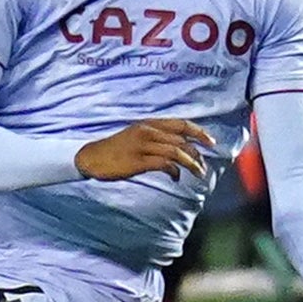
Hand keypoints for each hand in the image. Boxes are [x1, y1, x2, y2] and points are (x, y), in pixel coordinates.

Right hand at [75, 118, 215, 181]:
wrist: (91, 157)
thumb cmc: (114, 149)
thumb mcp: (135, 135)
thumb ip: (155, 137)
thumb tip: (177, 147)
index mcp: (148, 124)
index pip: (181, 124)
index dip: (199, 132)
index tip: (211, 142)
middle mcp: (147, 131)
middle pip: (182, 140)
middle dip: (198, 154)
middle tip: (203, 166)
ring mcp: (142, 146)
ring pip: (177, 152)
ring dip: (191, 164)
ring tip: (198, 174)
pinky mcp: (138, 161)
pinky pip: (165, 164)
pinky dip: (175, 171)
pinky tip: (176, 177)